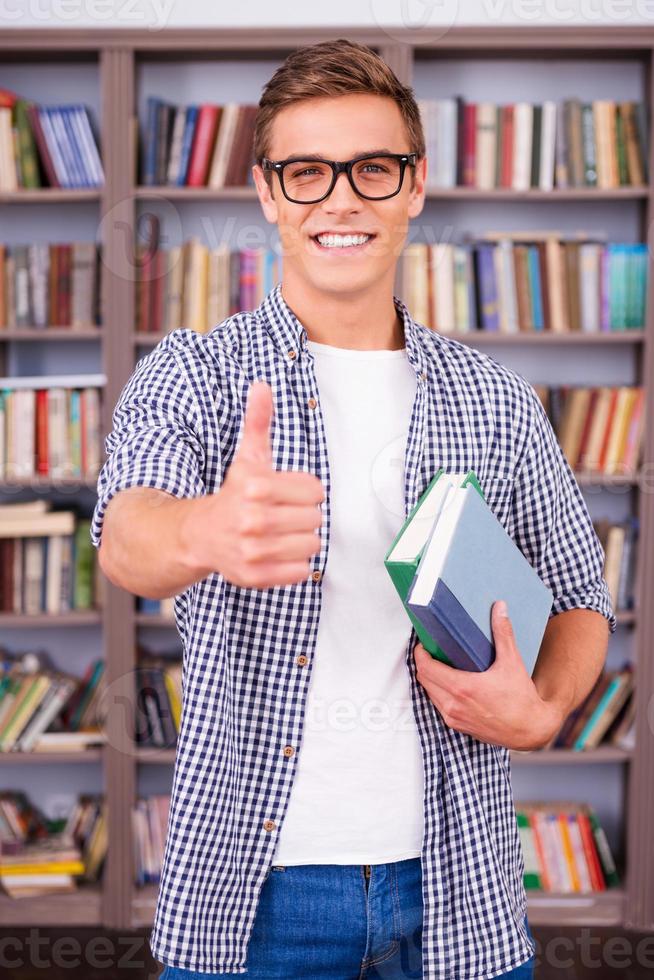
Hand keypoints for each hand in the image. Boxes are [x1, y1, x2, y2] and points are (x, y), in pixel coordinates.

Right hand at [187, 380, 324, 588]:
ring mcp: (253, 551)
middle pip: (315, 518)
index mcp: (256, 486)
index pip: (316, 491)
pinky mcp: (255, 576)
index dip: (304, 491)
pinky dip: (294, 565)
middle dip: (302, 516)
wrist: (198, 535)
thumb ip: (258, 422)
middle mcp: (253, 520)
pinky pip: (301, 571)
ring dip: (300, 540)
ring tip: (279, 534)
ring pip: (311, 545)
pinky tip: (276, 553)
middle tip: (280, 515)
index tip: (285, 493)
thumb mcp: (247, 457)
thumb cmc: (232, 494)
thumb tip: (261, 386)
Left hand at [413, 600, 563, 750]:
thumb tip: (499, 608)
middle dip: (423, 663)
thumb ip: (503, 633)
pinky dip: (438, 692)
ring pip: (429, 693)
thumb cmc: (522, 699)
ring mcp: (453, 718)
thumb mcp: (512, 662)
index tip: (424, 643)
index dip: (420, 653)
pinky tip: (449, 682)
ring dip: (430, 678)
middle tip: (431, 649)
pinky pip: (438, 705)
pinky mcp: (457, 726)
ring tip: (440, 664)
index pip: (426, 668)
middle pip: (424, 680)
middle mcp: (453, 705)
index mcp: (463, 688)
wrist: (530, 731)